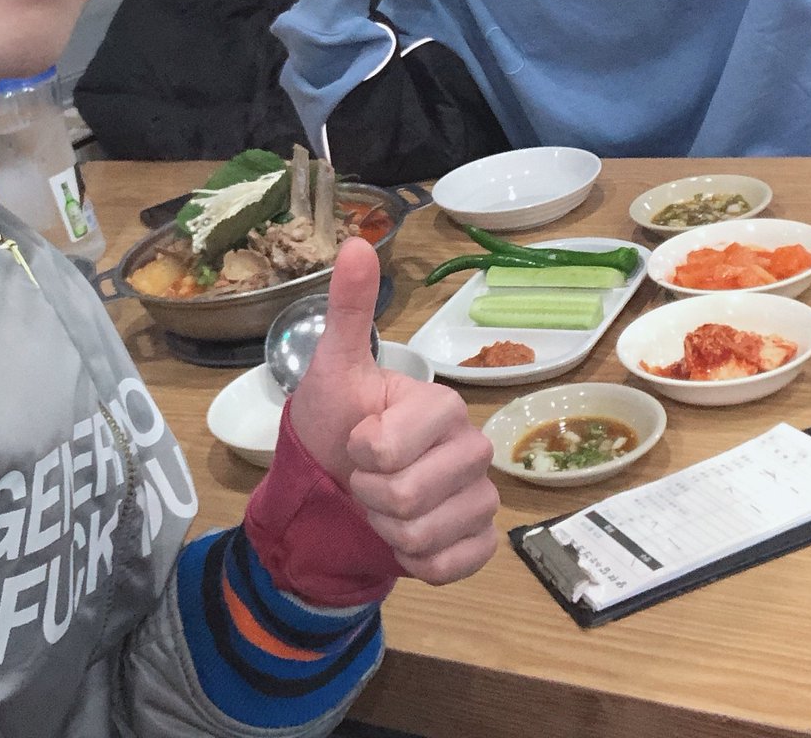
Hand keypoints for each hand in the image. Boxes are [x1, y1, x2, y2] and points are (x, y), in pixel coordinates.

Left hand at [289, 238, 499, 584]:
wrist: (329, 495)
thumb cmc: (333, 428)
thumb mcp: (333, 368)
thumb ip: (349, 309)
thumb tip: (357, 243)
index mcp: (442, 405)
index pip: (395, 444)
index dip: (364, 451)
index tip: (356, 442)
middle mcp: (473, 448)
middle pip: (413, 494)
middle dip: (371, 495)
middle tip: (364, 479)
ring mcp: (480, 498)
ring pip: (426, 533)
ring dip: (386, 529)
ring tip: (380, 509)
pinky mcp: (479, 543)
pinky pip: (453, 566)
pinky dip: (417, 563)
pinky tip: (405, 541)